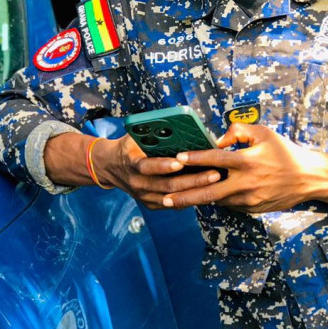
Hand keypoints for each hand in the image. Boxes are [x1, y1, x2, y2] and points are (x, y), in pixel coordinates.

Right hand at [91, 134, 222, 208]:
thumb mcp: (135, 136)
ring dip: (196, 192)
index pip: (148, 166)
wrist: (110, 167)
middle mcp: (137, 183)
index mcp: (132, 163)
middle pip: (167, 185)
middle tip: (214, 173)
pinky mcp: (151, 204)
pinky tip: (208, 192)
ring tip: (216, 183)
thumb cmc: (130, 146)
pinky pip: (174, 205)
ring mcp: (144, 197)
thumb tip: (178, 124)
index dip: (164, 165)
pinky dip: (190, 199)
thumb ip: (152, 132)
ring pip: (174, 199)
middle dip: (193, 180)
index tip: (181, 161)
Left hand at [160, 123, 327, 216]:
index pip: (216, 159)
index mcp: (248, 161)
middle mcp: (247, 182)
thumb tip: (218, 139)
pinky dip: (216, 201)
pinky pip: (230, 205)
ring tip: (174, 200)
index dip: (195, 158)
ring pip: (217, 201)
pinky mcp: (253, 209)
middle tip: (164, 198)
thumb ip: (238, 131)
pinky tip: (201, 198)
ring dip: (197, 200)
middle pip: (209, 191)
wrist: (308, 178)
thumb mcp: (264, 133)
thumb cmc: (284, 151)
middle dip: (185, 196)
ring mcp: (250, 199)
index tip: (176, 158)